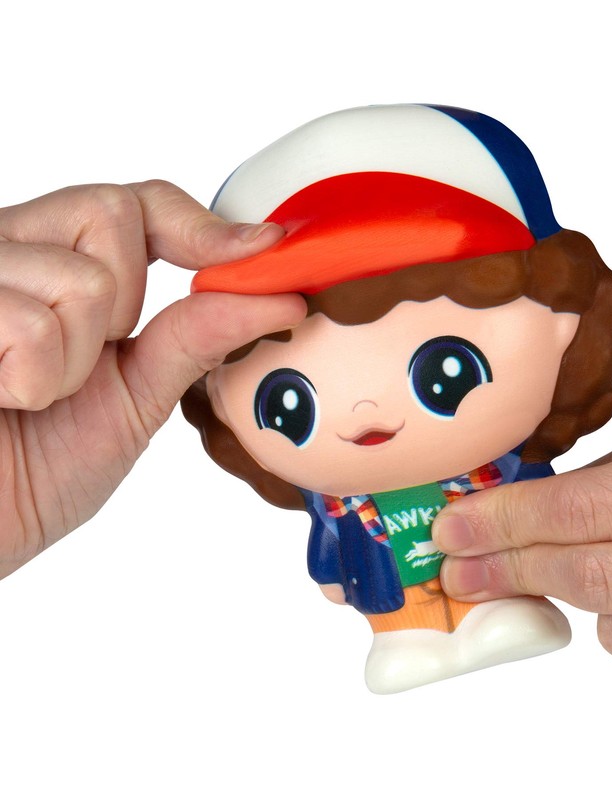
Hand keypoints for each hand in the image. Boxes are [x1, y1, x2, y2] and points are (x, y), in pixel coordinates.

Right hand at [0, 181, 304, 577]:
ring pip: (81, 277)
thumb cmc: (34, 471)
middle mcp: (15, 254)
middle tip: (80, 368)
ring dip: (72, 363)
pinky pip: (30, 322)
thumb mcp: (137, 398)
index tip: (265, 250)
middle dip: (123, 308)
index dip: (200, 224)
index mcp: (60, 270)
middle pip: (111, 212)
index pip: (137, 204)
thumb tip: (278, 296)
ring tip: (28, 395)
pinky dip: (32, 382)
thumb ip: (196, 336)